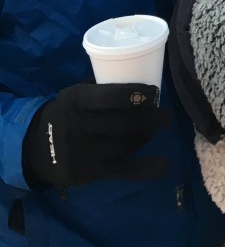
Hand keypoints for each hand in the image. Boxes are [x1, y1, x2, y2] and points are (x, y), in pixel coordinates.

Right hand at [22, 83, 170, 187]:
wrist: (36, 148)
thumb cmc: (66, 113)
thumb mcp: (75, 94)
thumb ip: (101, 87)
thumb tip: (142, 73)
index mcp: (76, 101)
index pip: (110, 97)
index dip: (136, 94)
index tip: (154, 93)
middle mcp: (79, 127)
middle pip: (123, 124)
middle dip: (150, 119)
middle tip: (165, 115)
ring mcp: (85, 153)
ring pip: (126, 145)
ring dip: (146, 136)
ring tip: (154, 128)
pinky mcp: (91, 173)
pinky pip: (123, 171)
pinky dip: (146, 169)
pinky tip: (164, 165)